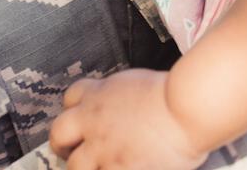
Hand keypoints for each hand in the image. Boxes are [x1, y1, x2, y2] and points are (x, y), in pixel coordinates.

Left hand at [49, 69, 208, 169]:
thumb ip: (121, 98)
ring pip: (75, 166)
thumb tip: (122, 110)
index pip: (70, 99)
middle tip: (69, 152)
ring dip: (82, 168)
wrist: (187, 107)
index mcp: (100, 95)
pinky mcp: (118, 169)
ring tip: (95, 168)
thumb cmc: (175, 95)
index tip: (78, 121)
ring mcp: (103, 148)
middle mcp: (94, 120)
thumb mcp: (138, 84)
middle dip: (61, 145)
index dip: (73, 111)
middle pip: (59, 133)